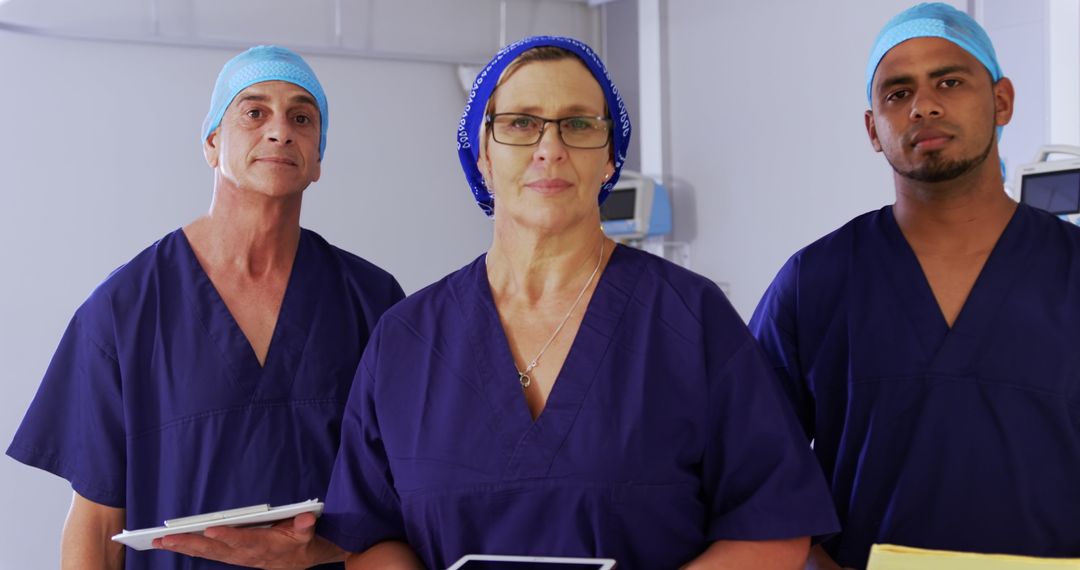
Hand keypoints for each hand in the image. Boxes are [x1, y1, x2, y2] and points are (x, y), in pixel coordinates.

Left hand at [153, 512, 344, 569]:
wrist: (299, 560)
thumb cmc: (300, 542)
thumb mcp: (307, 533)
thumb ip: (305, 525)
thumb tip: (307, 518)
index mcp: (263, 546)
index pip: (243, 541)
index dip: (228, 537)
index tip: (211, 531)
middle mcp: (244, 554)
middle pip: (214, 550)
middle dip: (189, 544)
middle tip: (166, 538)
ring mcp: (235, 557)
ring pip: (205, 553)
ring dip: (182, 548)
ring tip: (159, 542)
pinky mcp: (230, 556)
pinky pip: (205, 554)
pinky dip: (187, 548)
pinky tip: (171, 544)